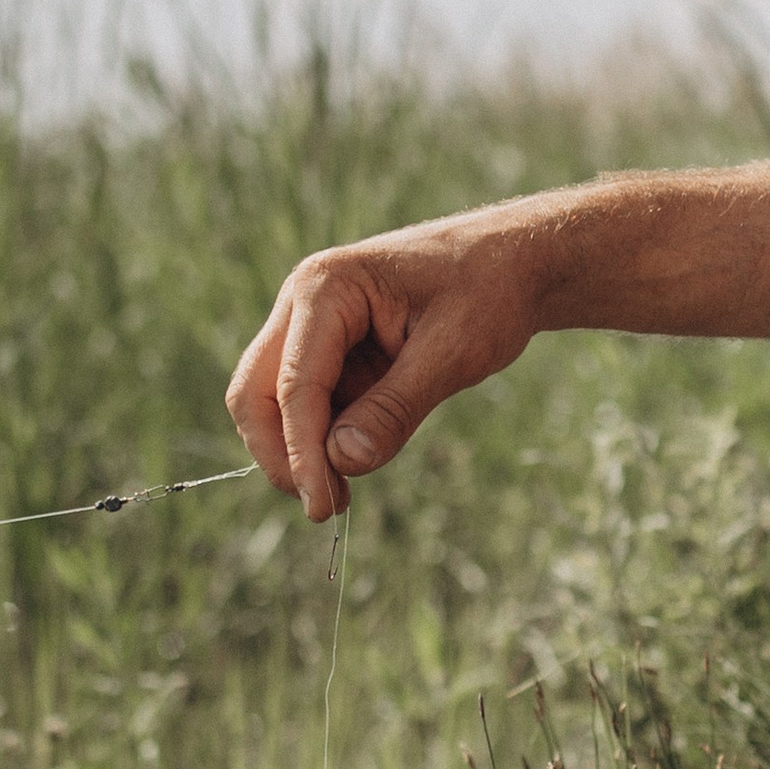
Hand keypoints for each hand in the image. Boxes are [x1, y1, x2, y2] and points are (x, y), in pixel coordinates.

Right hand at [224, 214, 546, 518]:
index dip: (301, 452)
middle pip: (256, 392)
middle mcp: (303, 302)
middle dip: (279, 454)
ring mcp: (311, 328)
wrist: (513, 262)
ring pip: (273, 403)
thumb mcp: (452, 353)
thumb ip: (396, 408)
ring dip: (296, 453)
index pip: (295, 383)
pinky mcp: (329, 353)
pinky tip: (351, 466)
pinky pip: (308, 406)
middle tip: (323, 506)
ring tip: (340, 497)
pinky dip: (319, 442)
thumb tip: (342, 463)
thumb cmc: (488, 292)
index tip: (321, 507)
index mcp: (326, 287)